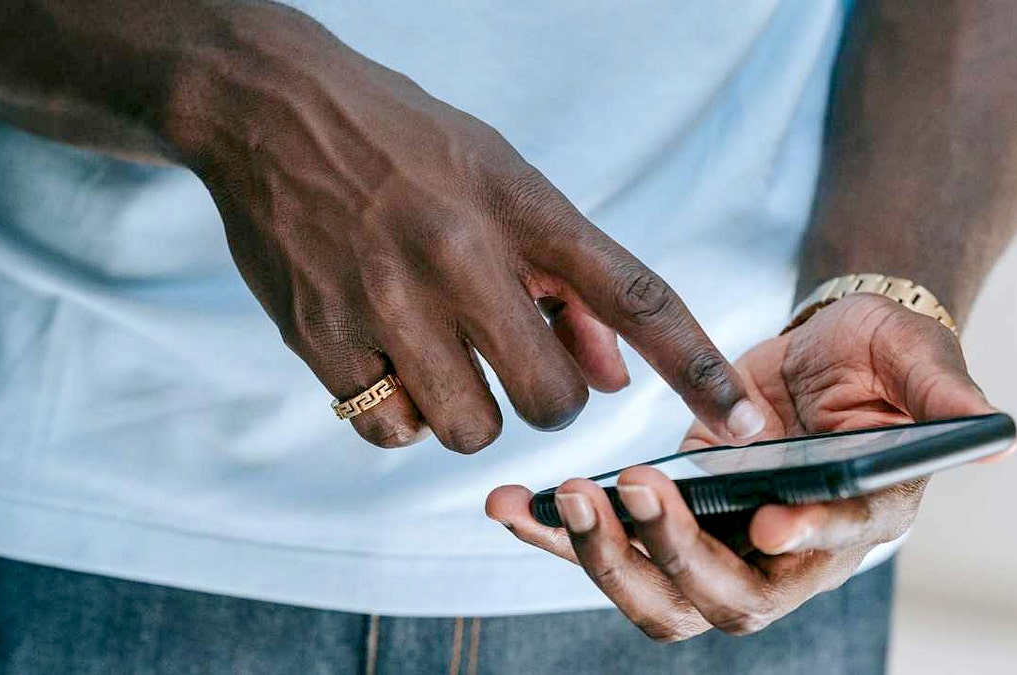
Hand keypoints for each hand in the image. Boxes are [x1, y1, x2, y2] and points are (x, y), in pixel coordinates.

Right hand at [160, 3, 760, 452]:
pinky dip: (399, 415)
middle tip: (511, 359)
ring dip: (470, 412)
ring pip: (470, 430)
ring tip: (438, 354)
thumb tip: (612, 374)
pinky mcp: (322, 337)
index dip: (697, 365)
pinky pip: (390, 432)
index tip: (746, 423)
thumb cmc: (404, 145)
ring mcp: (386, 301)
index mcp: (519, 207)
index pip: (634, 296)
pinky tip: (386, 361)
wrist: (271, 109)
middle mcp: (459, 255)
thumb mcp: (500, 179)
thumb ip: (563, 276)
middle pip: (551, 400)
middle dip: (545, 398)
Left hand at [488, 294, 1012, 639]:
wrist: (824, 356)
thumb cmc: (881, 359)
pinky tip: (509, 505)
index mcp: (856, 520)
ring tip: (543, 501)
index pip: (833, 547)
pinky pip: (608, 544)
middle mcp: (785, 554)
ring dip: (596, 553)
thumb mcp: (918, 359)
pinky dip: (556, 530)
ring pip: (653, 590)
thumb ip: (945, 395)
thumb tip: (993, 437)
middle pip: (723, 598)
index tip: (767, 518)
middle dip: (667, 551)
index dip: (805, 539)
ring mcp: (719, 545)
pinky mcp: (666, 521)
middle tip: (619, 488)